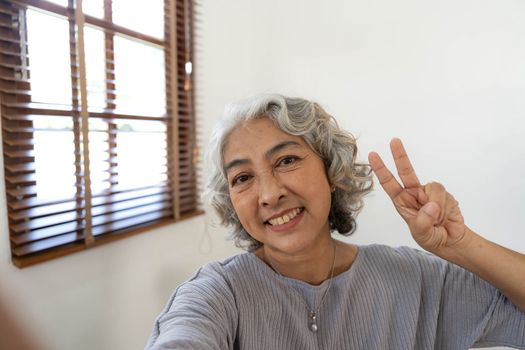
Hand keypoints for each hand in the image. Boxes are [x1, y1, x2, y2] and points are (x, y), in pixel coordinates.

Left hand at [368, 138, 466, 252]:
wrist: (451, 241)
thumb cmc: (431, 237)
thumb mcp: (421, 234)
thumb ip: (423, 221)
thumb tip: (430, 205)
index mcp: (402, 201)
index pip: (388, 183)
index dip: (380, 169)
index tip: (373, 155)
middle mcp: (414, 193)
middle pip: (406, 171)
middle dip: (400, 156)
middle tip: (394, 140)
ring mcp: (429, 192)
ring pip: (432, 187)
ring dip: (436, 205)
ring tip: (437, 219)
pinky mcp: (444, 194)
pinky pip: (443, 194)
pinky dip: (444, 206)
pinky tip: (444, 216)